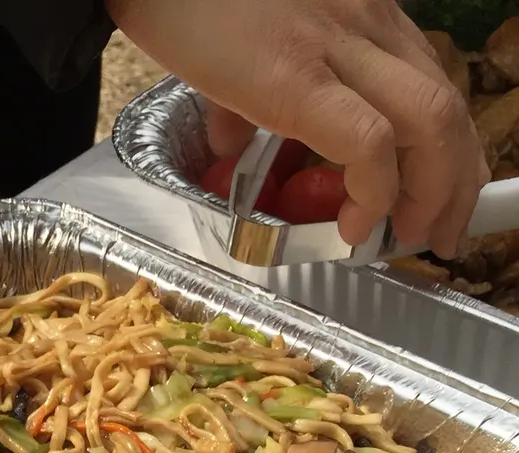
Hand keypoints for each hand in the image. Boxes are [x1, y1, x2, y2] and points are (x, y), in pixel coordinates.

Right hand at [107, 0, 488, 256]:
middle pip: (449, 108)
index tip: (437, 200)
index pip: (434, 86)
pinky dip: (373, 192)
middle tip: (436, 234)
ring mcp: (339, 43)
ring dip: (430, 193)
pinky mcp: (298, 76)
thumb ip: (251, 93)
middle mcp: (366, 23)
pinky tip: (351, 224)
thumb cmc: (189, 1)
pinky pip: (368, 142)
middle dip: (456, 184)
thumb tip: (234, 142)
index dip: (451, 153)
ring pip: (430, 122)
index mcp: (359, 18)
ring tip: (403, 236)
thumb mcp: (242, 48)